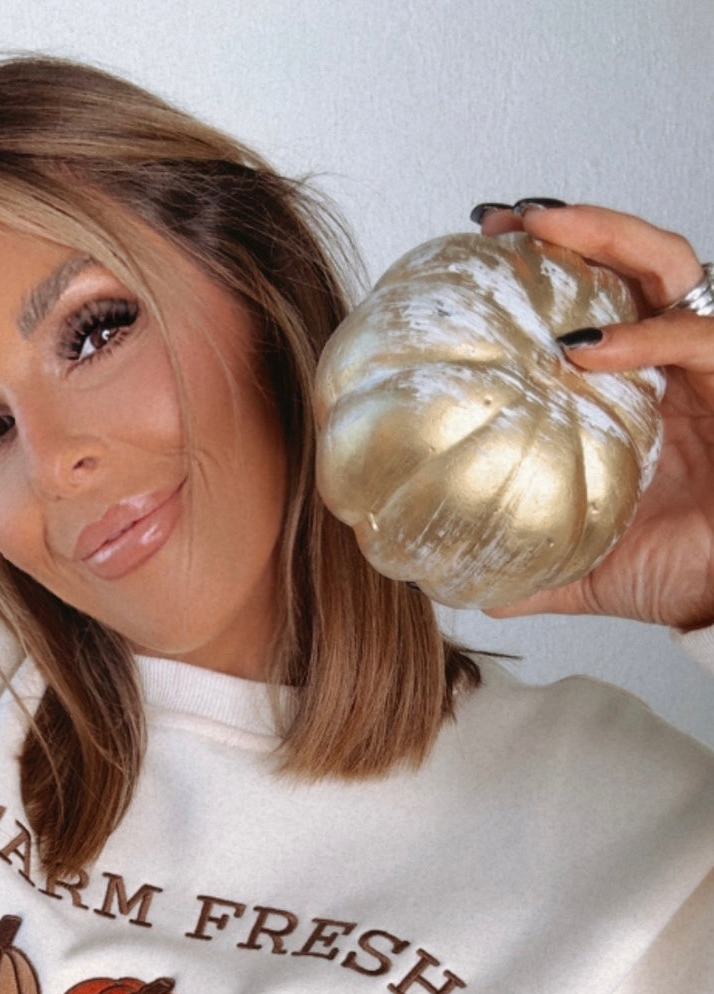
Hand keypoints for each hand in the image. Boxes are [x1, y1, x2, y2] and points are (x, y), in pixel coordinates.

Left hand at [474, 201, 713, 632]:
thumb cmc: (688, 573)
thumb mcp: (596, 571)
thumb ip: (541, 569)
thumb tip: (482, 593)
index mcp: (644, 390)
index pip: (601, 298)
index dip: (550, 265)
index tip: (482, 250)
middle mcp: (679, 364)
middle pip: (633, 259)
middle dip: (570, 224)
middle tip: (502, 219)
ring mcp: (710, 366)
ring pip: (672, 266)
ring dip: (607, 237)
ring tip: (541, 228)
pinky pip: (700, 338)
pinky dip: (645, 333)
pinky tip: (587, 344)